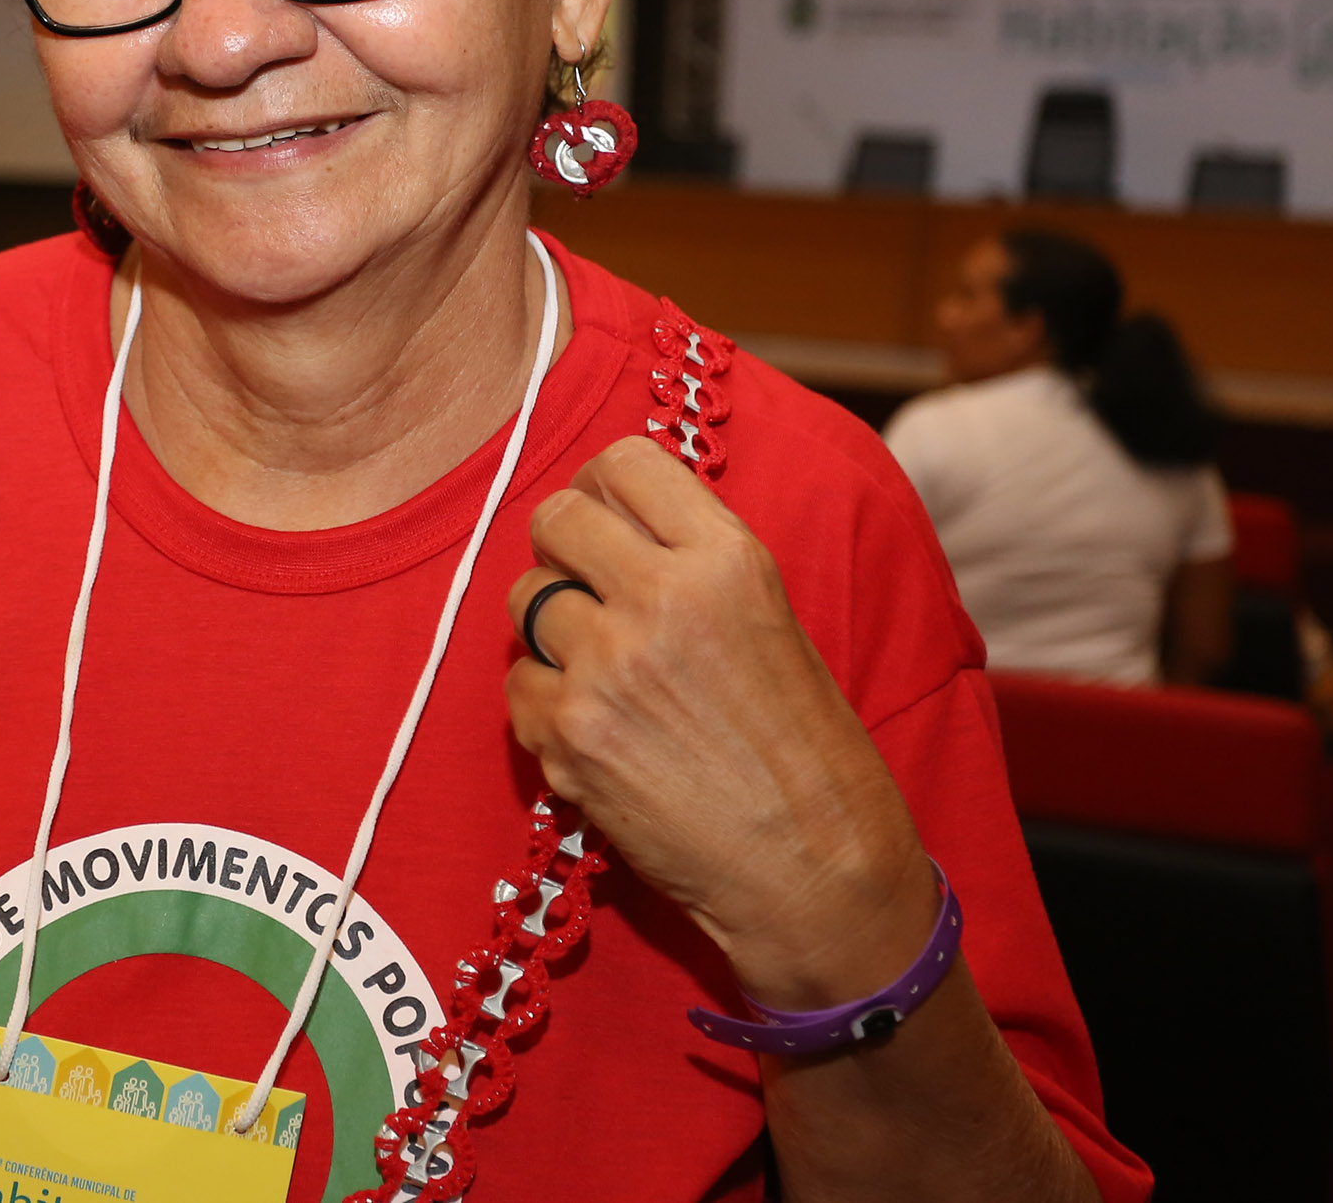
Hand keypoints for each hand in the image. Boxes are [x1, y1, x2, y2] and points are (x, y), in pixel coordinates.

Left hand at [505, 437, 939, 1009]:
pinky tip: (597, 736)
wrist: (815, 869)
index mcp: (726, 558)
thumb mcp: (771, 620)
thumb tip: (609, 524)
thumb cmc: (805, 750)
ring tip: (603, 676)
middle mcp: (661, 597)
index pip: (622, 462)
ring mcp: (605, 665)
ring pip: (524, 602)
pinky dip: (543, 707)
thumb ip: (692, 563)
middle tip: (587, 593)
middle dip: (562, 551)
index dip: (603, 490)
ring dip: (550, 632)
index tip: (605, 521)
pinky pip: (516, 685)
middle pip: (554, 518)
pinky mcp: (568, 733)